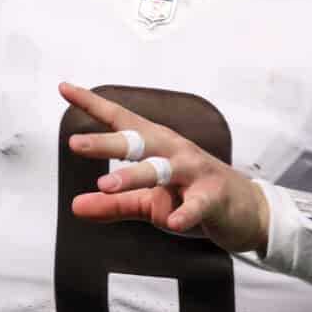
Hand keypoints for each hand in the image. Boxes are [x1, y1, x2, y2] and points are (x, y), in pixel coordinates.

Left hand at [60, 81, 270, 254]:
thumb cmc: (194, 196)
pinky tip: (174, 222)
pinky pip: (198, 205)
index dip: (93, 105)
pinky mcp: (214, 197)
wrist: (247, 212)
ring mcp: (196, 173)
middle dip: (107, 143)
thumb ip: (114, 204)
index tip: (65, 88)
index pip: (121, 121)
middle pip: (137, 142)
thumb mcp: (149, 202)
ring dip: (134, 176)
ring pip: (162, 170)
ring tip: (105, 184)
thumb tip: (76, 206)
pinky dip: (185, 212)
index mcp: (156, 146)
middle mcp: (174, 152)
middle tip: (74, 143)